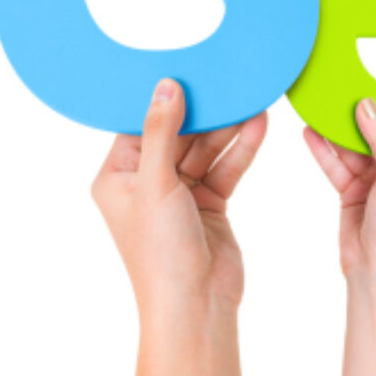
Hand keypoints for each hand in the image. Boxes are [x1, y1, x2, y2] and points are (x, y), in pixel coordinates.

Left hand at [91, 79, 266, 314]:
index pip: (140, 126)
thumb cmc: (160, 253)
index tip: (188, 71)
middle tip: (229, 82)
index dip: (164, 100)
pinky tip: (258, 128)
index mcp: (117, 178)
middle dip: (205, 112)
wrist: (196, 303)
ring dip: (228, 129)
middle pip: (178, 134)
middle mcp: (146, 183)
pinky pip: (225, 168)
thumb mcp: (156, 184)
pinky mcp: (210, 203)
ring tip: (252, 100)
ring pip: (206, 150)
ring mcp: (179, 193)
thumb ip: (161, 132)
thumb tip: (165, 86)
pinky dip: (241, 150)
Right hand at [305, 97, 375, 278]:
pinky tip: (309, 132)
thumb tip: (367, 105)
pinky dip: (322, 151)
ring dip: (334, 132)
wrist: (374, 270)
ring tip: (316, 106)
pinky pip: (336, 165)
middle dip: (354, 117)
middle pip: (372, 135)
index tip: (370, 83)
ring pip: (350, 149)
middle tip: (336, 90)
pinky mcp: (351, 190)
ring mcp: (373, 180)